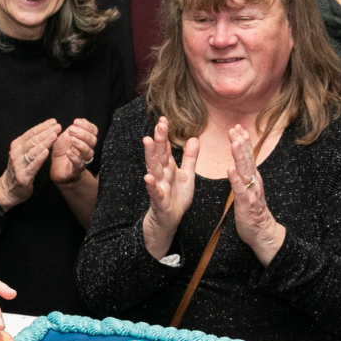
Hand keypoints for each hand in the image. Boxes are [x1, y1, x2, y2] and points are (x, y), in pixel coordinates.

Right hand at [0, 120, 63, 208]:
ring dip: (45, 142)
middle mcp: (16, 153)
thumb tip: (46, 129)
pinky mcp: (23, 176)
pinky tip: (47, 152)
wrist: (9, 189)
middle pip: (33, 140)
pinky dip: (40, 158)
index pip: (31, 133)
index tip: (54, 121)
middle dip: (47, 132)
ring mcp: (18, 164)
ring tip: (55, 135)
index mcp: (17, 145)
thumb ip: (32, 143)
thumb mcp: (23, 153)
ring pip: (34, 151)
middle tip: (58, 126)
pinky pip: (33, 166)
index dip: (43, 126)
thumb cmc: (19, 169)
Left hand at [49, 118, 99, 185]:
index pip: (93, 131)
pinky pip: (79, 164)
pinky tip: (68, 152)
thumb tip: (77, 122)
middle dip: (83, 134)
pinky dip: (74, 157)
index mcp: (86, 140)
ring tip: (72, 139)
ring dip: (81, 144)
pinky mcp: (76, 170)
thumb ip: (71, 130)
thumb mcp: (64, 137)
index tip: (76, 121)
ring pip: (88, 152)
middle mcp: (87, 149)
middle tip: (72, 129)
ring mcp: (83, 160)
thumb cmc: (62, 151)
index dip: (87, 125)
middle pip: (93, 141)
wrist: (56, 168)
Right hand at [142, 117, 197, 257]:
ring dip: (150, 156)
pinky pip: (154, 192)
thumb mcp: (187, 175)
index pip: (165, 148)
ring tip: (146, 141)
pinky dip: (151, 185)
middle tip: (159, 124)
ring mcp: (158, 186)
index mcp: (168, 167)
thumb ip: (190, 158)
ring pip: (154, 168)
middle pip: (159, 154)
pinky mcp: (159, 200)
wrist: (170, 220)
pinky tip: (148, 177)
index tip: (163, 119)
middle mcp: (161, 174)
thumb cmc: (176, 197)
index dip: (164, 134)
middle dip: (158, 139)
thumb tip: (194, 138)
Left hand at [228, 124, 285, 264]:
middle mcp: (254, 181)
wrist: (263, 231)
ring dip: (240, 155)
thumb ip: (245, 175)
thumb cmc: (253, 211)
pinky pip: (240, 189)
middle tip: (234, 128)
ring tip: (234, 142)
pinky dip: (235, 179)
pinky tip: (230, 169)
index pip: (248, 155)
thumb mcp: (249, 189)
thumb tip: (237, 161)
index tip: (237, 127)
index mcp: (253, 177)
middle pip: (247, 158)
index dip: (243, 140)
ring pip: (245, 170)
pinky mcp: (245, 203)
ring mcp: (251, 191)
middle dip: (241, 142)